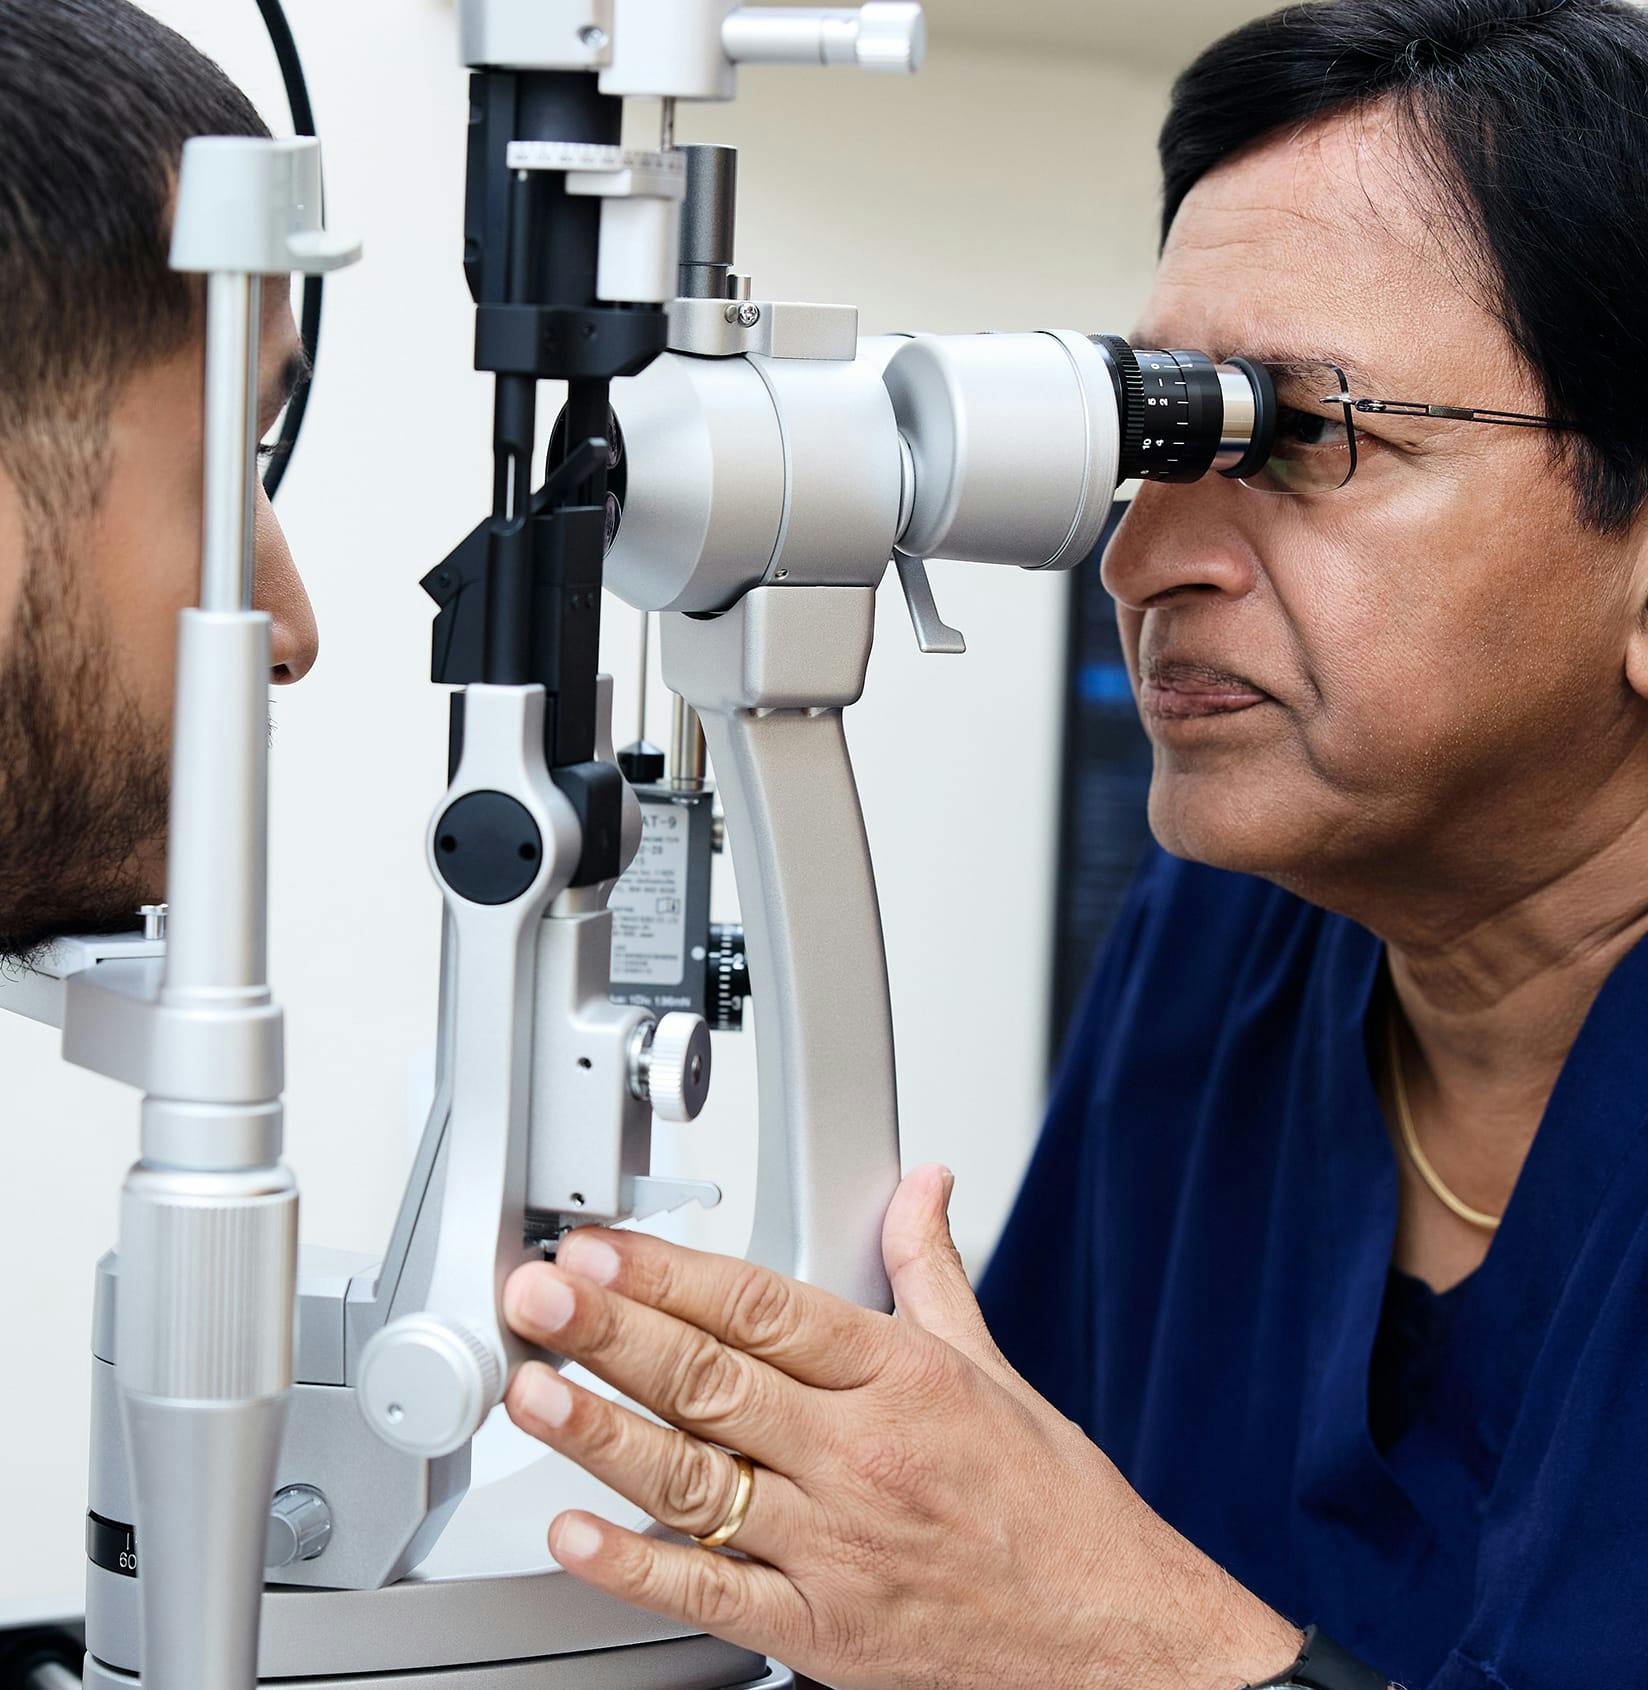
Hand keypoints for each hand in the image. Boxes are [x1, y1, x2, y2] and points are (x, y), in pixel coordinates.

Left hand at [502, 1165, 1299, 1689]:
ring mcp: (835, 1548)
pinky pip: (713, 1597)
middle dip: (612, 1331)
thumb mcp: (995, 1368)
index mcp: (902, 1378)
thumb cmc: (1057, 1510)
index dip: (672, 1271)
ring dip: (602, 1433)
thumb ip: (933, 1270)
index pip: (764, 1307)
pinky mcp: (822, 1633)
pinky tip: (574, 1534)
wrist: (1118, 1646)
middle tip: (540, 1293)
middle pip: (713, 1380)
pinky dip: (636, 1568)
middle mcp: (861, 1456)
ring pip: (696, 1480)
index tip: (606, 1246)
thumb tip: (925, 1185)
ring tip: (530, 1391)